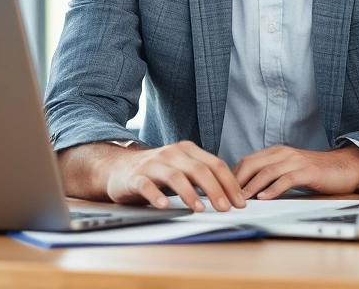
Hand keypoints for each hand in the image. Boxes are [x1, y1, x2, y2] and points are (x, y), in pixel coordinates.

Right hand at [105, 140, 245, 211]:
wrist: (119, 168)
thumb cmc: (156, 171)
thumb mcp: (182, 168)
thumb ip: (202, 176)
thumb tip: (231, 196)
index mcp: (187, 150)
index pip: (215, 164)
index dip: (229, 183)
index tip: (239, 202)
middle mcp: (171, 154)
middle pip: (199, 169)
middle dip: (215, 190)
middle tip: (225, 208)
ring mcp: (152, 164)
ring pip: (175, 176)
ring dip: (190, 194)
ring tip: (199, 209)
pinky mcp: (135, 177)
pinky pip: (147, 185)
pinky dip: (157, 196)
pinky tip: (165, 205)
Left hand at [233, 144, 358, 199]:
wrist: (345, 167)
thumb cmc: (317, 171)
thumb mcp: (290, 171)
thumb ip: (272, 176)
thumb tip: (250, 192)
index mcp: (277, 152)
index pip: (247, 161)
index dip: (233, 176)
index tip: (223, 190)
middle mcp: (283, 153)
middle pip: (252, 164)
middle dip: (237, 181)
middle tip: (226, 197)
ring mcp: (295, 161)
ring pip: (266, 171)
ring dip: (251, 187)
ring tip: (241, 200)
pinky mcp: (307, 171)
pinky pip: (286, 179)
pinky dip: (273, 189)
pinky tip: (264, 198)